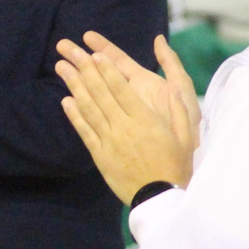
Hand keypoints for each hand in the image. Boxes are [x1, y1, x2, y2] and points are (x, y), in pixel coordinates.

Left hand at [55, 34, 195, 202]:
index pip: (122, 90)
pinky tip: (65, 100)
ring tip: (62, 68)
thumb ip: (178, 111)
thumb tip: (173, 90)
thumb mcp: (185, 136)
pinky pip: (84, 131)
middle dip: (85, 70)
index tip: (96, 54)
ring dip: (74, 86)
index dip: (108, 71)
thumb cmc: (176, 165)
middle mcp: (124, 127)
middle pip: (101, 94)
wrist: (159, 198)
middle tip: (71, 51)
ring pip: (89, 109)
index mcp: (146, 120)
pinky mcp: (99, 155)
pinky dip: (74, 115)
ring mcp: (109, 141)